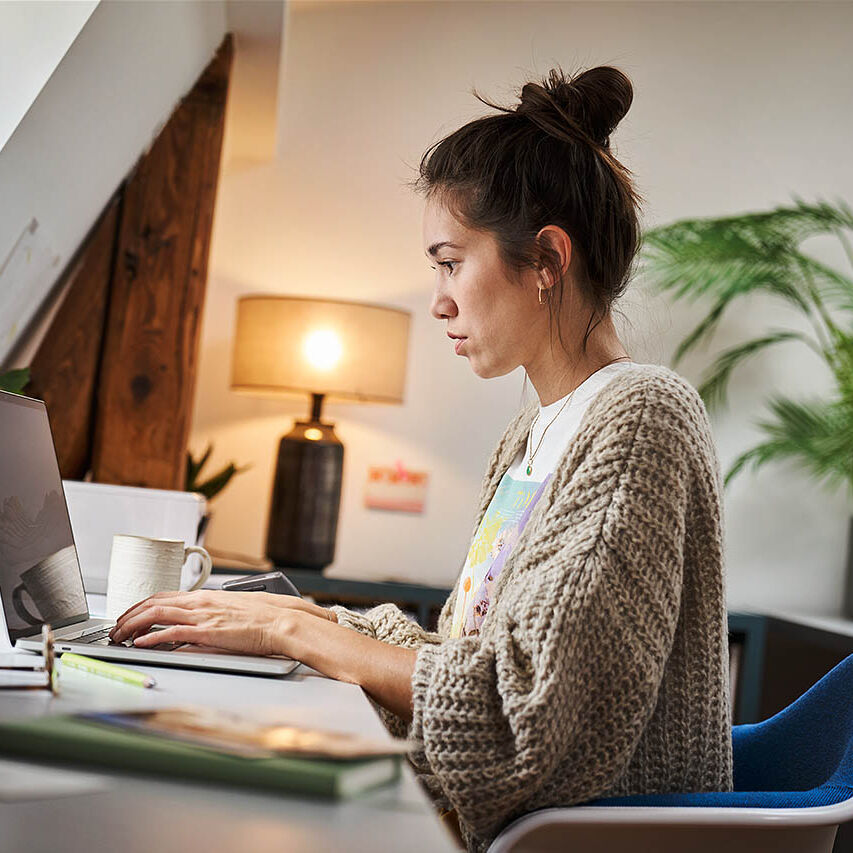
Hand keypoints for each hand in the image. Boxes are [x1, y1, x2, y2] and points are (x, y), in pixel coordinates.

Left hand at [108, 590, 334, 655]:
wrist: (282, 622)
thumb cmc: (264, 618)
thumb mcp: (231, 611)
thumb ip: (210, 616)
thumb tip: (194, 627)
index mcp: (205, 597)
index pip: (163, 596)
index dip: (140, 606)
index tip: (128, 616)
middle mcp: (200, 602)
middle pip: (153, 603)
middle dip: (128, 616)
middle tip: (115, 629)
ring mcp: (203, 616)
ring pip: (156, 615)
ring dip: (132, 626)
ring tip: (119, 637)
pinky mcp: (208, 631)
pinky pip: (172, 632)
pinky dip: (152, 638)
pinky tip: (140, 644)